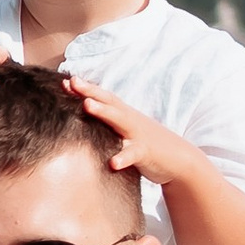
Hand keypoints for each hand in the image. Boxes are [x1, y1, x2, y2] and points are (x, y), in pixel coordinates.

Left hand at [56, 76, 194, 182]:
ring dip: (104, 112)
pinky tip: (113, 162)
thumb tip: (86, 119)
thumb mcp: (126, 131)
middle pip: (108, 102)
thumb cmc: (147, 144)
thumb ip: (109, 124)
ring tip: (87, 105)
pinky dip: (123, 158)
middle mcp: (129, 120)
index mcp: (124, 115)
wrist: (179, 158)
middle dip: (90, 91)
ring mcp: (137, 135)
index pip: (103, 98)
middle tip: (72, 82)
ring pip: (119, 121)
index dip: (85, 89)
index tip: (65, 81)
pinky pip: (133, 154)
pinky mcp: (145, 153)